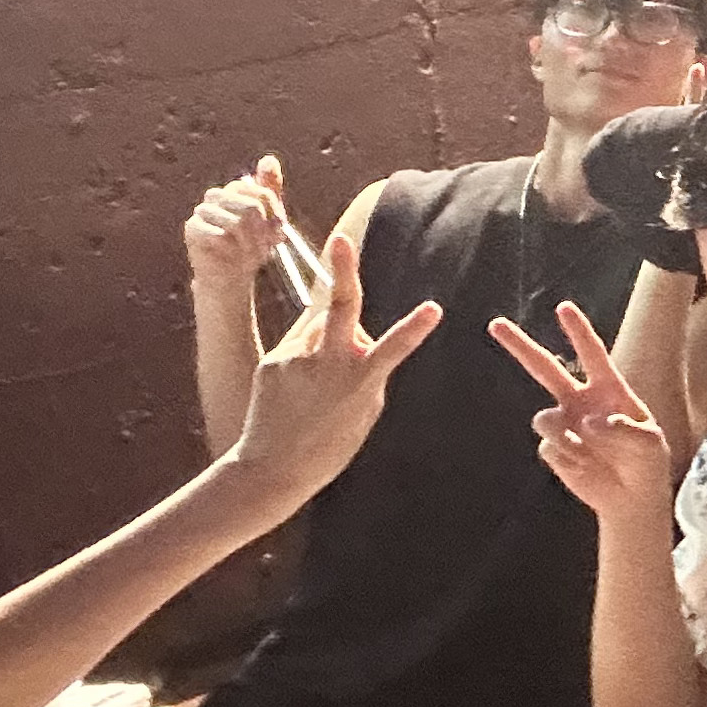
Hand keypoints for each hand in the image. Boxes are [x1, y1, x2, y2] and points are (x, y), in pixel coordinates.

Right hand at [181, 156, 292, 295]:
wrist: (229, 274)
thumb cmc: (249, 245)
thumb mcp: (269, 217)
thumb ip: (270, 188)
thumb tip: (269, 159)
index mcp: (236, 190)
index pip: (264, 195)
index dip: (275, 217)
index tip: (278, 234)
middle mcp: (217, 195)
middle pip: (251, 208)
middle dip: (262, 233)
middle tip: (265, 249)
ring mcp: (203, 210)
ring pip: (236, 222)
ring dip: (249, 245)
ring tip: (250, 256)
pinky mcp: (192, 228)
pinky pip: (219, 235)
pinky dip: (231, 250)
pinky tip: (232, 256)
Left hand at [228, 228, 443, 494]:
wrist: (273, 468)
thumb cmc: (329, 443)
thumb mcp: (364, 410)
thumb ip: (365, 367)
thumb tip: (354, 331)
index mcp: (359, 382)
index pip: (393, 348)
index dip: (415, 328)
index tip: (432, 308)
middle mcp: (328, 366)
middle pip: (340, 307)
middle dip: (344, 269)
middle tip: (342, 238)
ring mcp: (296, 360)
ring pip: (319, 328)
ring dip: (325, 339)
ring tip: (316, 384)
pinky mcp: (273, 361)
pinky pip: (297, 343)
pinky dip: (302, 356)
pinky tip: (297, 389)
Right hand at [493, 298, 675, 525]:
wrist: (631, 498)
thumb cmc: (647, 463)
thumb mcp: (649, 445)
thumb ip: (624, 430)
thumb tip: (588, 422)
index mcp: (608, 389)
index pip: (592, 354)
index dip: (578, 331)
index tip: (563, 308)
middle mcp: (580, 400)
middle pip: (544, 368)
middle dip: (520, 346)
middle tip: (495, 323)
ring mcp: (564, 424)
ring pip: (543, 418)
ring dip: (563, 436)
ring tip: (589, 453)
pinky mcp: (554, 448)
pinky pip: (549, 448)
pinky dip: (568, 459)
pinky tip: (586, 467)